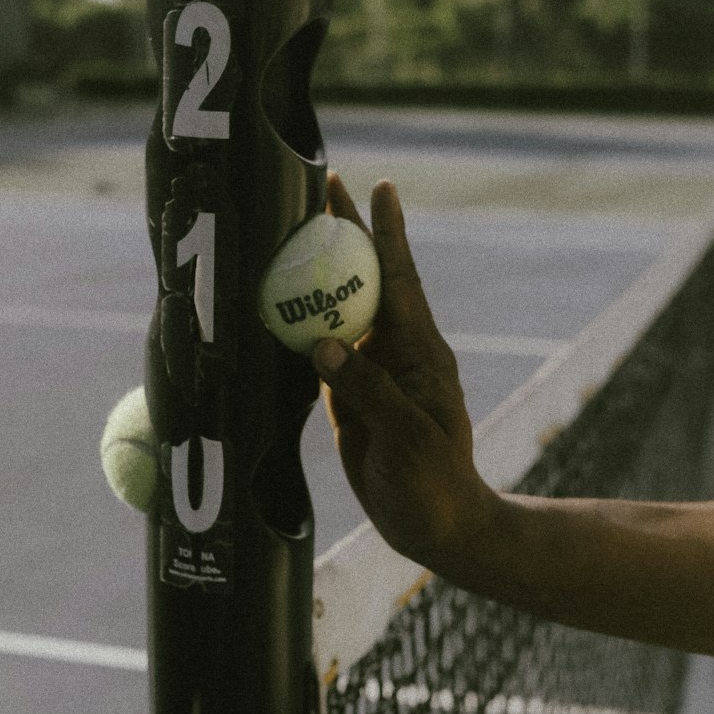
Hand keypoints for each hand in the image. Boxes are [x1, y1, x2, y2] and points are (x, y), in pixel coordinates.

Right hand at [313, 175, 493, 572]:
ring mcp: (371, 373)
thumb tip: (323, 344)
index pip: (401, 279)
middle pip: (365, 280)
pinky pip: (319, 351)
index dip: (388, 233)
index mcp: (420, 352)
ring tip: (288, 232)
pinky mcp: (349, 399)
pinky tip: (276, 302)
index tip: (382, 186)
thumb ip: (367, 389)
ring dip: (315, 274)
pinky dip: (298, 324)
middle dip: (345, 235)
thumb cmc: (434, 482)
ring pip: (338, 310)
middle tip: (318, 187)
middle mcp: (395, 352)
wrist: (436, 526)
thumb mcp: (407, 436)